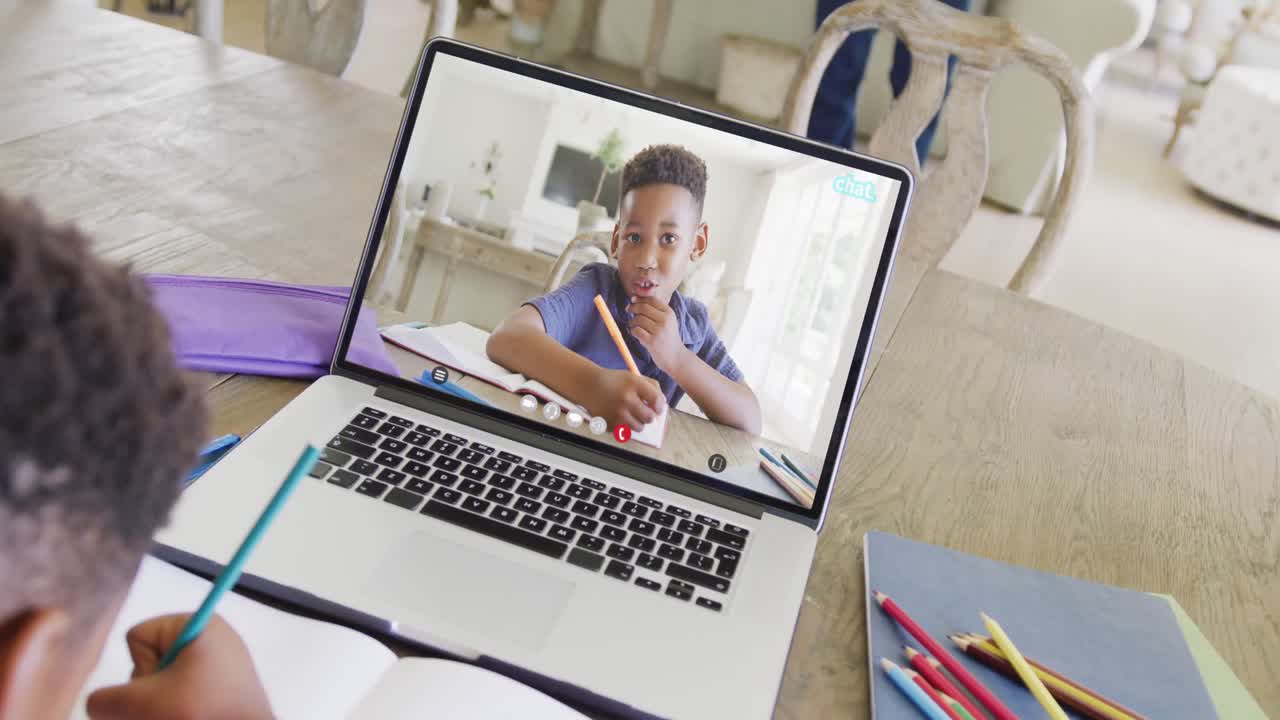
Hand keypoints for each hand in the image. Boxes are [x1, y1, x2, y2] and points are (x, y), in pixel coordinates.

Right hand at [86, 614, 272, 719]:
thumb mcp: (140, 704)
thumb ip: (103, 700)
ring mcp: (219, 666)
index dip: (140, 666)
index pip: (137, 636)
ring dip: (159, 710)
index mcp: (198, 624)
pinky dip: (175, 713)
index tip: (166, 681)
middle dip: (148, 695)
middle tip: (174, 708)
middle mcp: (211, 638)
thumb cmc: (201, 714)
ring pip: (162, 688)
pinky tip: (189, 717)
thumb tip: (102, 705)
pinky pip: (181, 700)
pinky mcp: (223, 691)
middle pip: (148, 665)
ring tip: (183, 715)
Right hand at [591, 368, 665, 428]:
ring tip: (630, 414)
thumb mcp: (633, 377)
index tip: (658, 408)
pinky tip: (617, 415)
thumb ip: (652, 388)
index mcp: (633, 384)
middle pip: (649, 418)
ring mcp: (616, 413)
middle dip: (649, 416)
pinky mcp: (609, 424)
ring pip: (639, 428)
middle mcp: (625, 399)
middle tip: (643, 411)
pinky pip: (626, 431)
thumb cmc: (615, 382)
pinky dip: (625, 426)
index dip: (660, 406)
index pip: (656, 400)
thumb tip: (663, 406)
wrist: (588, 386)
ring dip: (638, 423)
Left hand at [627, 296, 685, 373]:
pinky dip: (633, 331)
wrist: (675, 357)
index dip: (640, 299)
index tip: (633, 300)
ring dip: (632, 322)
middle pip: (643, 307)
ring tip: (634, 326)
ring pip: (638, 319)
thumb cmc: (668, 338)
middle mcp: (665, 320)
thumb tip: (636, 299)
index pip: (652, 300)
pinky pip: (636, 331)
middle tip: (628, 309)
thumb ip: (656, 310)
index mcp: (669, 313)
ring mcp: (659, 331)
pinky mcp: (652, 342)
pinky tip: (636, 334)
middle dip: (633, 307)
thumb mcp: (668, 321)